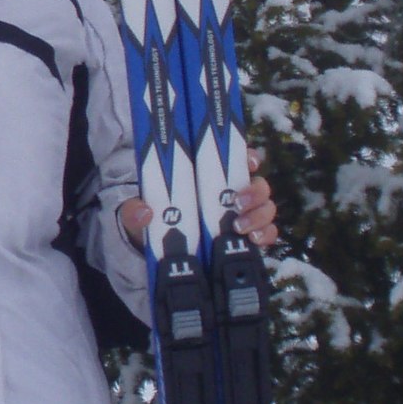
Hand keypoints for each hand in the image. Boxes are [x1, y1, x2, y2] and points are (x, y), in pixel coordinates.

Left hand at [119, 147, 279, 248]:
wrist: (159, 247)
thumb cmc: (154, 216)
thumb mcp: (139, 210)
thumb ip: (135, 210)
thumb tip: (144, 212)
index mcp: (209, 174)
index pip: (238, 158)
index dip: (249, 157)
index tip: (248, 162)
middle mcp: (232, 191)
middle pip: (258, 183)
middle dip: (255, 191)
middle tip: (237, 203)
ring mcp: (242, 214)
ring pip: (266, 207)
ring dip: (260, 215)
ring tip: (239, 227)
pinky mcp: (246, 235)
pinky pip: (267, 232)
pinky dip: (265, 235)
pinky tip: (253, 240)